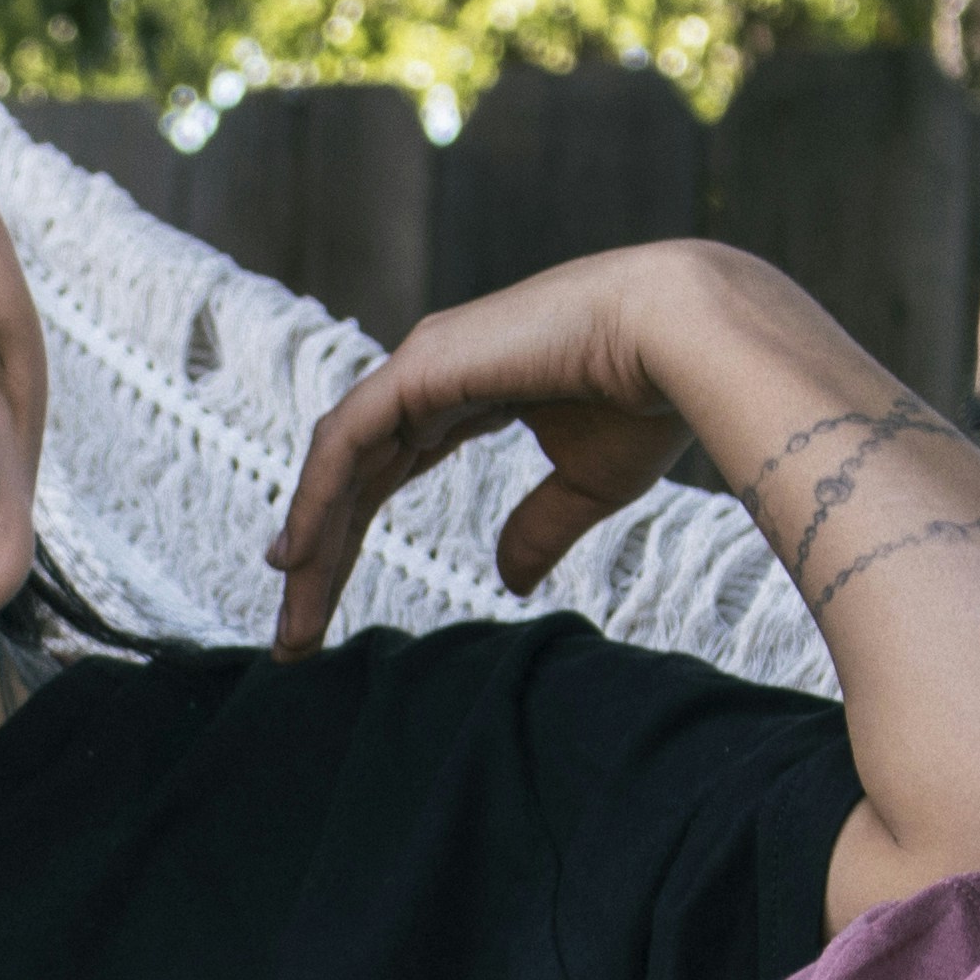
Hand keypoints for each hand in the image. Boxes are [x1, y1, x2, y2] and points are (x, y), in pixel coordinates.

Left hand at [266, 245, 750, 654]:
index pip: (388, 470)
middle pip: (353, 476)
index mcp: (468, 391)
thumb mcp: (586, 486)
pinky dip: (316, 500)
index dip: (349, 535)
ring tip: (293, 620)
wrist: (686, 340)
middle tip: (294, 639)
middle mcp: (432, 373)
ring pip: (340, 463)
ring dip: (310, 545)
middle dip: (321, 556)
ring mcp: (423, 363)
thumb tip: (508, 582)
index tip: (322, 606)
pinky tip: (296, 559)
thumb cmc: (650, 400)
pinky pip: (347, 442)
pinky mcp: (422, 366)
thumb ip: (538, 528)